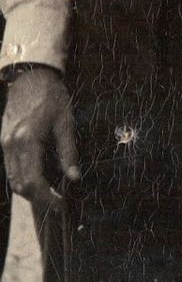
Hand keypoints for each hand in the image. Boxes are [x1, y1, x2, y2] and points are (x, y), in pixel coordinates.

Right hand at [2, 67, 79, 208]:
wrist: (29, 76)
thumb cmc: (52, 96)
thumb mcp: (66, 121)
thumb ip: (69, 151)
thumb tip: (74, 177)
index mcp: (27, 141)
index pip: (33, 182)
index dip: (47, 198)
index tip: (63, 205)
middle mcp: (11, 146)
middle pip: (20, 185)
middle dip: (39, 199)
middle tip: (59, 204)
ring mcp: (5, 144)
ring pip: (13, 179)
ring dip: (30, 191)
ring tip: (51, 196)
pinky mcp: (4, 141)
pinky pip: (11, 169)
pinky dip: (23, 179)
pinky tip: (39, 181)